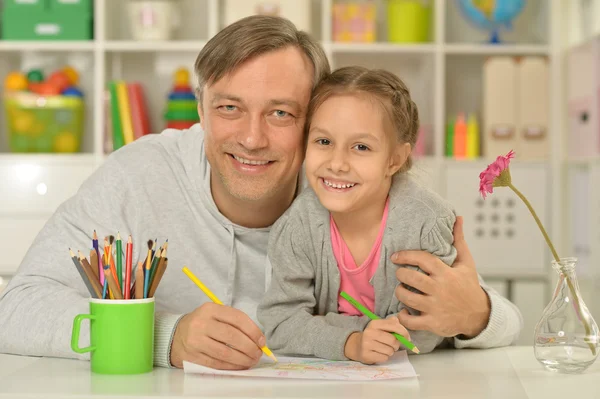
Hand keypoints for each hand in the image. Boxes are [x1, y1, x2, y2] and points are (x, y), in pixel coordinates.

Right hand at [170, 302, 264, 369]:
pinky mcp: (192, 357)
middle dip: (250, 347)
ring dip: (242, 359)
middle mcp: (201, 324)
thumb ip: (235, 322)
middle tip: (258, 353)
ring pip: (225, 353)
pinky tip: (239, 365)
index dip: (253, 330)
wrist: (175, 335)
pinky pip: (217, 364)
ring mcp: (196, 341)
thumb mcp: (215, 315)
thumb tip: (258, 339)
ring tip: (251, 361)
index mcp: (210, 309)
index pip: (237, 318)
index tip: (262, 341)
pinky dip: (232, 366)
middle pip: (232, 336)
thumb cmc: (203, 324)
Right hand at [344, 317, 408, 363]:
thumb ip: (391, 323)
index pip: (394, 325)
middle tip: (394, 345)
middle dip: (397, 345)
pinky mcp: (366, 355)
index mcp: (374, 323)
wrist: (357, 346)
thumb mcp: (381, 326)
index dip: (404, 332)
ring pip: (389, 351)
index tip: (407, 338)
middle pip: (393, 340)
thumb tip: (399, 322)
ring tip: (385, 349)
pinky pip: (384, 358)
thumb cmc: (374, 336)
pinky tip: (379, 354)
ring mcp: (366, 344)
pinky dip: (385, 357)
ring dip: (390, 352)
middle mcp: (369, 332)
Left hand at [393, 216, 490, 337]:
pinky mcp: (433, 323)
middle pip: (411, 278)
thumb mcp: (466, 263)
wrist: (479, 315)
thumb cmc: (468, 286)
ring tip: (402, 289)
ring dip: (400, 292)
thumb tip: (457, 218)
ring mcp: (436, 307)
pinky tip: (404, 310)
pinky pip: (410, 320)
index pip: (423, 259)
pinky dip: (402, 316)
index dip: (406, 256)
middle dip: (400, 273)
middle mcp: (440, 289)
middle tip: (400, 273)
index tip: (395, 256)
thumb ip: (459, 241)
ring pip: (407, 297)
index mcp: (446, 273)